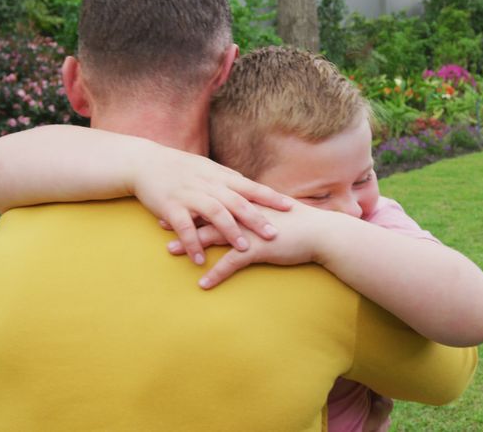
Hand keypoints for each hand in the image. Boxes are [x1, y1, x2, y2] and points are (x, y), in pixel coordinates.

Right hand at [132, 147, 293, 265]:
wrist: (145, 163)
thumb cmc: (181, 168)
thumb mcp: (208, 170)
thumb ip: (230, 182)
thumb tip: (253, 191)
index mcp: (220, 176)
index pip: (251, 187)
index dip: (271, 197)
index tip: (291, 207)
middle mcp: (208, 184)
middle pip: (237, 201)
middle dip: (256, 219)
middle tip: (274, 234)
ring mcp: (189, 195)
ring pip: (214, 213)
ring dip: (230, 231)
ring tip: (244, 249)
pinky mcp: (170, 206)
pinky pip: (184, 227)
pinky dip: (192, 243)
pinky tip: (200, 260)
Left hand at [168, 204, 330, 288]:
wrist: (321, 233)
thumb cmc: (301, 224)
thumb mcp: (275, 211)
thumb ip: (258, 209)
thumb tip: (247, 210)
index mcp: (247, 204)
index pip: (214, 199)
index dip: (193, 201)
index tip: (174, 202)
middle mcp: (244, 214)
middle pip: (207, 215)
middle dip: (182, 220)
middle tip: (161, 223)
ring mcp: (249, 231)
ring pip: (212, 237)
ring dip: (190, 245)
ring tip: (169, 252)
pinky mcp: (258, 249)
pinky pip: (231, 263)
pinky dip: (215, 273)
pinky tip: (203, 284)